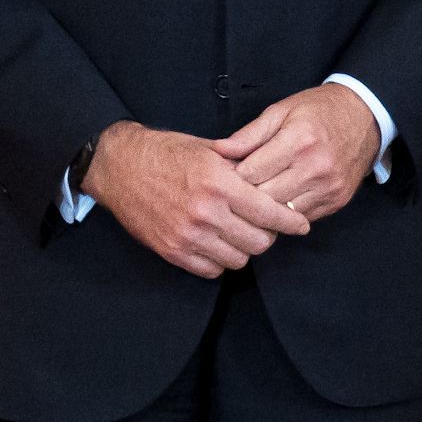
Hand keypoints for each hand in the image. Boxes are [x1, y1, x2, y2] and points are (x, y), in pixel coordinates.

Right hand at [85, 121, 310, 276]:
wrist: (120, 166)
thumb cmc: (167, 152)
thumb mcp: (209, 151)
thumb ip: (243, 168)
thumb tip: (276, 180)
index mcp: (220, 183)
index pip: (269, 212)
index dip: (290, 221)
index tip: (300, 225)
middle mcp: (206, 212)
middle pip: (259, 242)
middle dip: (268, 235)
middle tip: (265, 226)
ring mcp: (187, 235)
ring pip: (238, 259)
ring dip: (244, 249)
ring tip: (240, 234)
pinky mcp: (172, 251)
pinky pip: (211, 270)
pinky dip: (220, 260)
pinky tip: (218, 244)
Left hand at [213, 86, 380, 222]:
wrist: (366, 117)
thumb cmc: (320, 110)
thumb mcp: (281, 111)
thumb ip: (249, 134)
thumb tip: (219, 151)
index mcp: (298, 141)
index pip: (251, 174)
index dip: (232, 177)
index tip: (224, 175)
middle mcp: (315, 168)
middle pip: (264, 199)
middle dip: (245, 197)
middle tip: (234, 191)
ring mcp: (328, 188)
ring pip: (282, 215)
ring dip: (265, 209)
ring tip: (255, 197)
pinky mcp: (336, 202)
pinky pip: (301, 218)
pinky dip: (286, 212)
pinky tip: (280, 199)